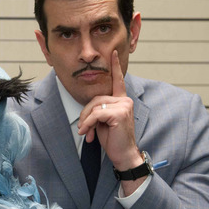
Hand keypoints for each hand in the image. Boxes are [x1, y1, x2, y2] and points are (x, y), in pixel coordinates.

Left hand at [77, 50, 142, 171]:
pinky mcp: (119, 113)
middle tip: (83, 129)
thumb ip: (99, 110)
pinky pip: (96, 114)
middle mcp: (125, 100)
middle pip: (96, 99)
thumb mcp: (103, 122)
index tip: (112, 52)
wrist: (124, 155)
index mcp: (122, 100)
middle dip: (85, 114)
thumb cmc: (114, 140)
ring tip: (86, 133)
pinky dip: (89, 124)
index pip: (118, 81)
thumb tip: (88, 111)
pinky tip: (88, 134)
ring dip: (86, 121)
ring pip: (95, 106)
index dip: (115, 66)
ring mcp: (124, 105)